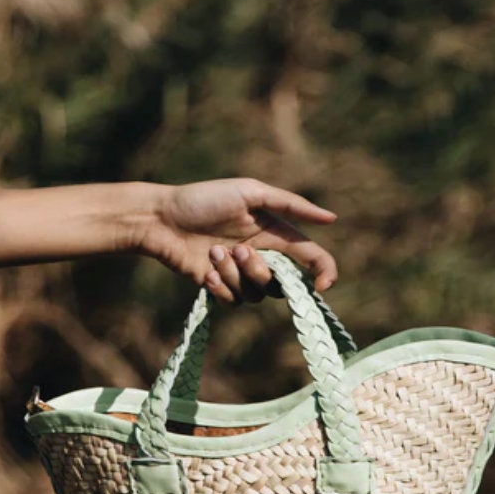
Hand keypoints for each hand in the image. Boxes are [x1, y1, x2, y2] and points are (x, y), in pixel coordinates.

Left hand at [138, 178, 337, 303]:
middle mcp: (261, 255)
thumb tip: (332, 218)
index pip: (311, 257)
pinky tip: (204, 272)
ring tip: (213, 253)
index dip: (324, 273)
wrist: (162, 218)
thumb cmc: (205, 199)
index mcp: (274, 233)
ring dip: (236, 275)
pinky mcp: (219, 287)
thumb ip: (291, 204)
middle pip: (281, 282)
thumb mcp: (251, 192)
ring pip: (257, 294)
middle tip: (237, 249)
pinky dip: (222, 287)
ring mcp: (240, 273)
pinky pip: (234, 301)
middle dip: (260, 269)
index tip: (321, 286)